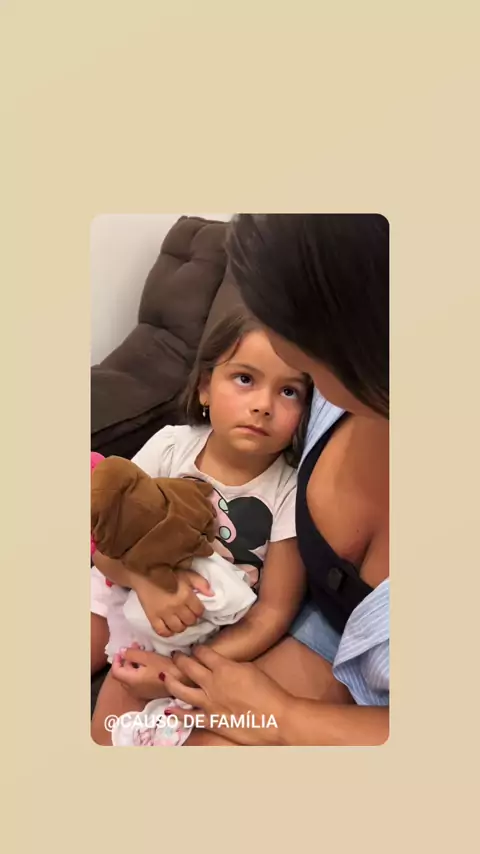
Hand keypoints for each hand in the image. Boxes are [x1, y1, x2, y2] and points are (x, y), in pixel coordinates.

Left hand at [110, 643, 190, 700]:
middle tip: (135, 647)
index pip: (115, 671)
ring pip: (131, 678)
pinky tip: (149, 663)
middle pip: (123, 675)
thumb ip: (132, 654)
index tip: (122, 650)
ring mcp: (142, 692)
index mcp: (130, 682)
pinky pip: (139, 682)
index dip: (116, 660)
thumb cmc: (165, 668)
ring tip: (143, 652)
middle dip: (126, 660)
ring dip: (133, 665)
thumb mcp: (148, 657)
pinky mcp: (150, 692)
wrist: (184, 681)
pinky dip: (139, 671)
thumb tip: (121, 651)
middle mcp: (133, 690)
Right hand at [134, 570, 213, 636]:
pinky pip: (162, 631)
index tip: (196, 609)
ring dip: (181, 626)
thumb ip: (201, 583)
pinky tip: (170, 628)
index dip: (199, 611)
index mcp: (186, 595)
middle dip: (191, 619)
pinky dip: (168, 632)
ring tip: (179, 621)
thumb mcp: (187, 574)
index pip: (199, 611)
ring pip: (178, 628)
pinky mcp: (152, 617)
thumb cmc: (167, 573)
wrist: (144, 574)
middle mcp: (176, 606)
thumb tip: (212, 594)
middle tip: (187, 614)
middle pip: (190, 621)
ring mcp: (164, 613)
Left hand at [163, 646, 292, 745]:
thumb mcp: (250, 669)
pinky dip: (177, 713)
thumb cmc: (269, 691)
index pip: (203, 653)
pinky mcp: (211, 721)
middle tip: (175, 655)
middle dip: (179, 659)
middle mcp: (211, 683)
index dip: (197, 648)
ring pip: (181, 690)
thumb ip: (232, 666)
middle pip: (188, 667)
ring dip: (171, 681)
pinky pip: (189, 717)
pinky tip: (168, 710)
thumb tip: (223, 666)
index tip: (194, 648)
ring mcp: (209, 703)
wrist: (277, 717)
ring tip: (165, 675)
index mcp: (223, 667)